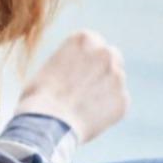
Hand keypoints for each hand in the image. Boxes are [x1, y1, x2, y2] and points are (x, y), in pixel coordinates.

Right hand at [14, 29, 128, 143]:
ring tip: (81, 108)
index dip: (86, 58)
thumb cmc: (39, 96)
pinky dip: (108, 111)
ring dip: (105, 91)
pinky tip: (88, 119)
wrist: (47, 123)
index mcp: (84, 38)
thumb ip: (69, 63)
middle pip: (112, 57)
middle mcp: (105, 53)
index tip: (78, 71)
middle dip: (103, 70)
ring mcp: (117, 77)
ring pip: (115, 83)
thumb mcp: (49, 68)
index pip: (94, 42)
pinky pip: (118, 104)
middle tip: (87, 87)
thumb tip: (74, 72)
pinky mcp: (123, 101)